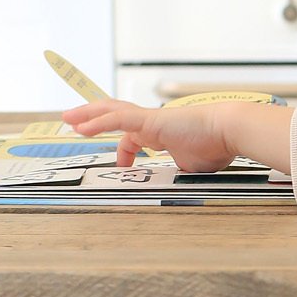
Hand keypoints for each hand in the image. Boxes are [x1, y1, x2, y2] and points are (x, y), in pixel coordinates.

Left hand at [60, 99, 242, 171]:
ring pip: (110, 111)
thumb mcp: (191, 167)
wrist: (228, 131)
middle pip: (115, 114)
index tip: (123, 168)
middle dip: (93, 118)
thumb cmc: (217, 146)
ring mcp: (150, 119)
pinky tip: (82, 127)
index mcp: (162, 132)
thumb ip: (177, 172)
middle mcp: (153, 122)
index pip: (134, 137)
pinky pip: (117, 119)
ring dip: (87, 114)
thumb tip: (172, 185)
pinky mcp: (150, 120)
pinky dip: (97, 122)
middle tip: (75, 123)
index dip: (124, 151)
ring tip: (68, 118)